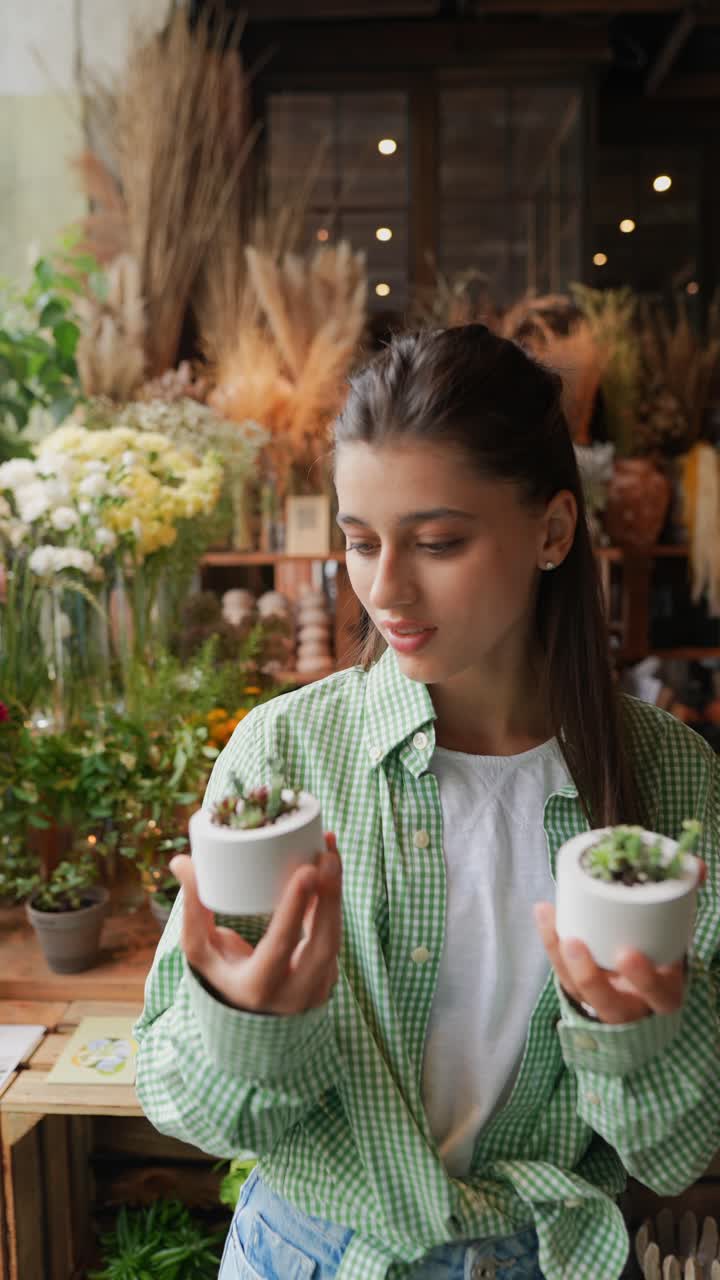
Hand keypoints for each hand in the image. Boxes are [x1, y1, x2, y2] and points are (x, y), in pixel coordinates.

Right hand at [169, 833, 342, 1014]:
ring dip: (335, 893)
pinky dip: (334, 903)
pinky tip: (330, 870)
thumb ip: (194, 908)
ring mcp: (316, 990)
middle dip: (329, 895)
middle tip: (326, 853)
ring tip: (330, 851)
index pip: (281, 945)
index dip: (295, 908)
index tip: (306, 870)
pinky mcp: (329, 979)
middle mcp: (293, 995)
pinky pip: (335, 936)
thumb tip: (181, 861)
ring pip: (334, 938)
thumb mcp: (201, 951)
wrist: (246, 1020)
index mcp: (256, 988)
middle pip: (322, 942)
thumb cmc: (219, 976)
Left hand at [533, 859, 705, 1024]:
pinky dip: (550, 942)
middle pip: (607, 1004)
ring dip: (560, 957)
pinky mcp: (580, 990)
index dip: (643, 979)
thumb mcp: (677, 933)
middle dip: (588, 976)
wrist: (646, 978)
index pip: (658, 995)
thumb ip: (683, 900)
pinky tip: (544, 912)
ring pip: (577, 990)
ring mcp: (602, 1001)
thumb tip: (696, 866)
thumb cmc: (663, 949)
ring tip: (550, 919)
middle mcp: (632, 1005)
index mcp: (664, 994)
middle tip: (574, 942)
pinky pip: (561, 972)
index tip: (627, 953)